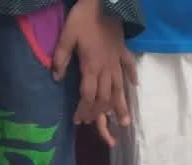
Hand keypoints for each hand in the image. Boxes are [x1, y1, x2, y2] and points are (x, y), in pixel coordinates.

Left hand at [51, 0, 137, 146]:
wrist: (104, 2)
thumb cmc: (83, 18)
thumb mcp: (67, 35)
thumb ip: (61, 57)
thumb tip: (55, 78)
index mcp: (91, 67)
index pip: (88, 95)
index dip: (83, 110)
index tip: (78, 121)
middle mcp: (106, 70)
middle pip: (104, 98)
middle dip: (99, 114)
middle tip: (94, 125)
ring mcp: (116, 63)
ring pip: (119, 90)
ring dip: (120, 107)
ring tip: (124, 123)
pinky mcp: (123, 53)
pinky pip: (129, 67)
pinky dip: (132, 78)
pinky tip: (135, 87)